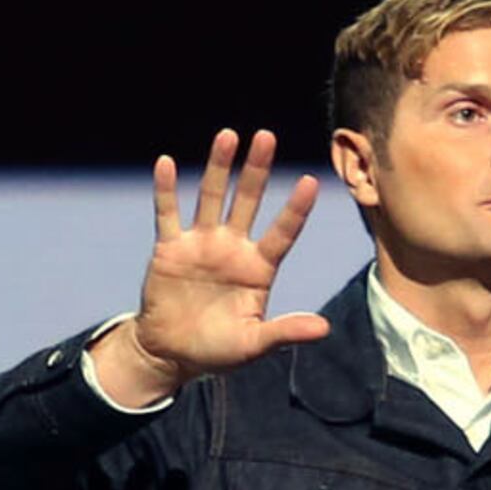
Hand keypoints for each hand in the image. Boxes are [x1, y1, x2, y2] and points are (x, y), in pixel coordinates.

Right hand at [108, 128, 329, 397]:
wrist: (172, 354)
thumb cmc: (218, 350)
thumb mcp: (255, 345)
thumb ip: (285, 332)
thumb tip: (324, 329)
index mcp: (258, 269)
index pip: (282, 233)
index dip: (295, 210)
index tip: (311, 181)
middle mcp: (232, 249)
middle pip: (248, 201)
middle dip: (257, 170)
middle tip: (267, 136)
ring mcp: (201, 244)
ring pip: (212, 197)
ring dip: (219, 167)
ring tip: (228, 135)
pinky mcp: (170, 248)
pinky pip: (168, 214)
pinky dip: (167, 190)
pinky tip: (167, 163)